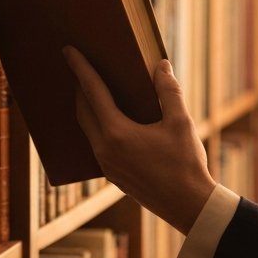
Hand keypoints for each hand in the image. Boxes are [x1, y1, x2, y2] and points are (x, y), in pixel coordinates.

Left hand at [63, 46, 215, 233]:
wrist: (188, 206)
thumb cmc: (186, 164)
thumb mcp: (181, 122)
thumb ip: (168, 91)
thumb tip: (161, 66)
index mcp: (117, 133)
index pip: (93, 93)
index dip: (81, 69)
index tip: (69, 51)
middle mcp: (105, 149)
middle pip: (83, 110)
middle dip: (80, 86)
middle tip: (81, 66)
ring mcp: (106, 164)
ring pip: (88, 128)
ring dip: (87, 107)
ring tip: (93, 90)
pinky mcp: (113, 175)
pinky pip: (96, 143)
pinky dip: (97, 125)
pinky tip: (109, 120)